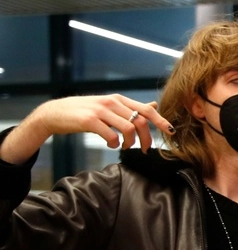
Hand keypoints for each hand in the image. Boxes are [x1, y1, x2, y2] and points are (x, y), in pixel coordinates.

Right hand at [31, 95, 171, 151]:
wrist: (54, 113)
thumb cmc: (85, 112)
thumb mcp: (109, 106)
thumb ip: (131, 108)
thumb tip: (154, 105)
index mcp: (119, 99)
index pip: (147, 109)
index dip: (161, 121)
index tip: (171, 132)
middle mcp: (112, 102)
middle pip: (140, 121)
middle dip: (147, 138)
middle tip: (145, 150)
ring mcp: (101, 110)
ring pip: (128, 129)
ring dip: (130, 143)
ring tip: (124, 147)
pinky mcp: (89, 120)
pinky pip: (111, 135)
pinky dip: (114, 144)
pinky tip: (111, 145)